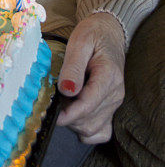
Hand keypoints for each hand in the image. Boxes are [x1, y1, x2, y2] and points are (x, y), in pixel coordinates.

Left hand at [56, 12, 125, 143]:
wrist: (108, 34)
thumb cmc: (92, 36)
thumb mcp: (79, 43)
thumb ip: (73, 67)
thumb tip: (67, 90)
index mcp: (109, 76)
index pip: (89, 104)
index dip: (69, 113)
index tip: (52, 115)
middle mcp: (115, 94)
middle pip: (89, 120)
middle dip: (67, 117)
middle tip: (50, 102)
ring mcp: (114, 104)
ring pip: (92, 129)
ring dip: (73, 124)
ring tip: (60, 104)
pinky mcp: (110, 109)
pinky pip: (100, 132)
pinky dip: (85, 131)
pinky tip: (73, 117)